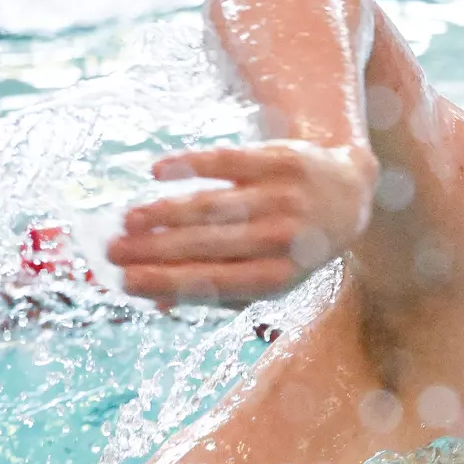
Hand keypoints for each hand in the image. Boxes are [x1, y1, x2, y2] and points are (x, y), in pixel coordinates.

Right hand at [107, 140, 375, 307]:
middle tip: (113, 251)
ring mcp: (282, 196)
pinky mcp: (278, 159)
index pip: (212, 282)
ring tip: (128, 220)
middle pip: (206, 244)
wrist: (350, 193)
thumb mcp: (269, 276)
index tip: (126, 282)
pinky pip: (225, 161)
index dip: (167, 282)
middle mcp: (282, 237)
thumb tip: (158, 303)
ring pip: (211, 205)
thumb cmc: (295, 245)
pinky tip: (156, 173)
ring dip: (164, 212)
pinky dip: (188, 165)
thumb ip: (218, 292)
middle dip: (154, 250)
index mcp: (278, 275)